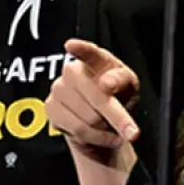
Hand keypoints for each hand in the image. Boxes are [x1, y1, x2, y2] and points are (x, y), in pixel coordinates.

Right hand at [46, 39, 140, 157]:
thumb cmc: (117, 97)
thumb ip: (121, 81)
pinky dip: (95, 138)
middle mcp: (72, 70)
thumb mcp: (129, 86)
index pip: (88, 51)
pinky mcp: (51, 109)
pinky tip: (100, 135)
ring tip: (112, 129)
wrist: (104, 122)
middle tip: (132, 133)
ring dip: (106, 130)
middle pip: (96, 97)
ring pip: (89, 118)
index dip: (80, 48)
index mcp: (95, 59)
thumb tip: (106, 84)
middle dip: (117, 118)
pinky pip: (77, 130)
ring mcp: (58, 89)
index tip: (71, 46)